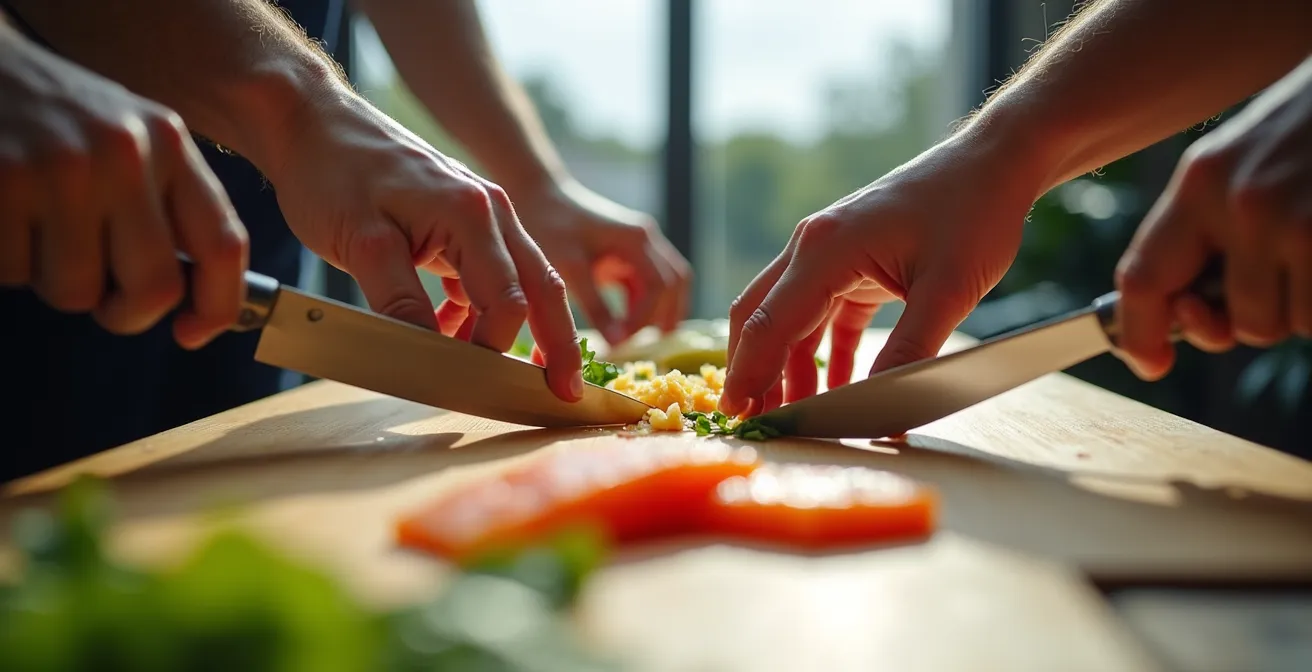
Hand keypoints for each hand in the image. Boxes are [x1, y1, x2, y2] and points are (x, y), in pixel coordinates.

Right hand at [0, 26, 247, 347]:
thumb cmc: (55, 116)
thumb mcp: (129, 138)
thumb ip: (165, 204)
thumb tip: (191, 297)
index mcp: (168, 143)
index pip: (224, 244)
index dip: (218, 305)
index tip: (193, 333)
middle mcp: (125, 153)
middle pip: (154, 287)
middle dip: (125, 312)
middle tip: (100, 296)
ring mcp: (63, 168)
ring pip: (77, 291)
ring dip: (53, 280)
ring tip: (39, 230)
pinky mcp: (4, 182)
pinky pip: (15, 272)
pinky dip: (8, 262)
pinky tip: (6, 214)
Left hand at [266, 90, 583, 400]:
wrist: (312, 123)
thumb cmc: (331, 172)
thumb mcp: (360, 242)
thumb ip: (399, 301)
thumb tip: (430, 356)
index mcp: (472, 213)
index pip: (507, 299)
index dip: (495, 350)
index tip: (473, 385)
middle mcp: (491, 210)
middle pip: (541, 287)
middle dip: (555, 344)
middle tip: (566, 394)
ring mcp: (481, 213)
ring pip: (522, 280)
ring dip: (517, 328)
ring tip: (507, 373)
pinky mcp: (462, 220)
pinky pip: (489, 271)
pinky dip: (480, 308)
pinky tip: (453, 331)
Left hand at [513, 177, 690, 345]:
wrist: (535, 193)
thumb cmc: (548, 227)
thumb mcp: (568, 269)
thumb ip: (595, 306)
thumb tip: (617, 343)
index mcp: (636, 239)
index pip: (659, 285)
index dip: (645, 318)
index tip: (621, 342)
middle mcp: (645, 238)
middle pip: (675, 282)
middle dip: (664, 315)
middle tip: (646, 347)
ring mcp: (639, 243)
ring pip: (668, 281)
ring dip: (659, 309)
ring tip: (641, 339)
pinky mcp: (627, 250)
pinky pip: (649, 280)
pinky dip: (644, 303)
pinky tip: (626, 323)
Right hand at [719, 135, 1038, 416]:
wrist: (994, 164)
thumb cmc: (973, 214)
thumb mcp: (948, 292)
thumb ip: (909, 353)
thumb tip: (883, 413)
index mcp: (824, 249)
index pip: (768, 323)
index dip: (748, 375)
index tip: (734, 418)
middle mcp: (813, 247)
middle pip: (759, 317)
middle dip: (751, 372)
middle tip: (751, 423)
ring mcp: (829, 252)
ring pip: (787, 318)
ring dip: (786, 367)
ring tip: (792, 417)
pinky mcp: (852, 262)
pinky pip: (822, 315)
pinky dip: (823, 353)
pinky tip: (836, 390)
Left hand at [1114, 56, 1311, 379]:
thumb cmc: (1307, 132)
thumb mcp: (1237, 166)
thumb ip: (1204, 232)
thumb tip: (1185, 314)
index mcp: (1199, 184)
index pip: (1141, 278)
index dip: (1139, 333)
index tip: (1149, 362)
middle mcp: (1238, 203)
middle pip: (1226, 322)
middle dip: (1249, 319)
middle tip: (1275, 274)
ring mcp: (1293, 221)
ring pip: (1280, 323)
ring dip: (1298, 305)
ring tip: (1311, 244)